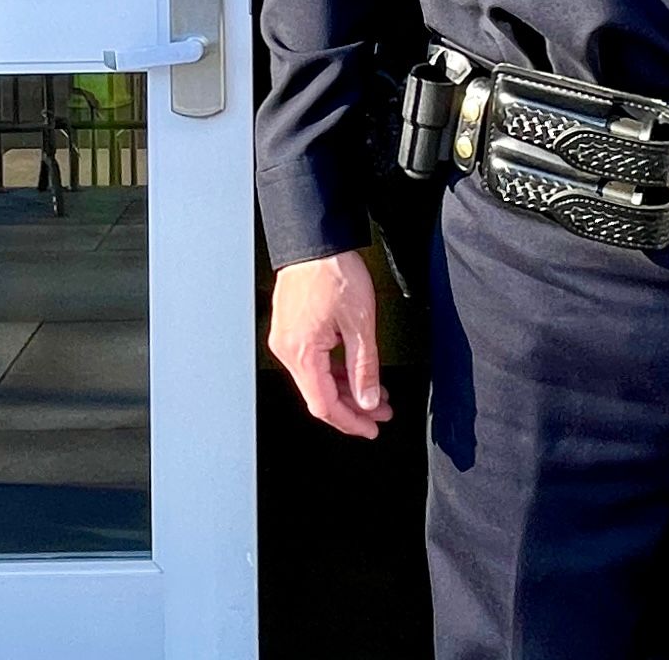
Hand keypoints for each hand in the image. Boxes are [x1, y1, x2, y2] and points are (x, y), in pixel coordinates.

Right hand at [267, 250, 394, 437]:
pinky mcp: (291, 327)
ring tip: (375, 392)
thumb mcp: (360, 324)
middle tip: (381, 411)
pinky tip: (355, 370)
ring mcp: (287, 338)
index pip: (324, 406)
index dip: (350, 423)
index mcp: (301, 353)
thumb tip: (367, 400)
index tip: (371, 428)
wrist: (316, 239)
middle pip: (319, 394)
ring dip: (347, 388)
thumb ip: (365, 368)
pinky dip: (335, 370)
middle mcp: (287, 349)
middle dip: (353, 407)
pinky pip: (313, 360)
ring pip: (317, 378)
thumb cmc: (333, 272)